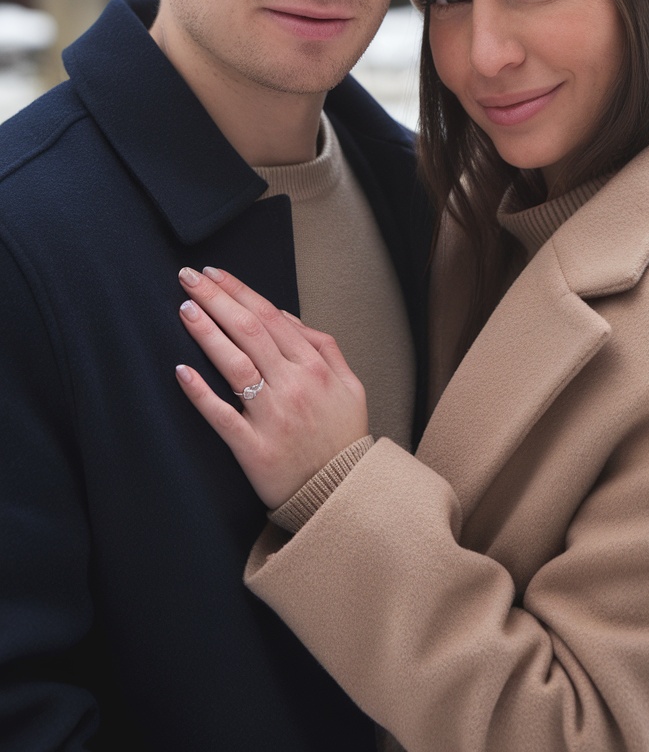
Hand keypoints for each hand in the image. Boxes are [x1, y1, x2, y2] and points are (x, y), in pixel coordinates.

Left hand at [175, 266, 368, 507]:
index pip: (270, 317)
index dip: (239, 291)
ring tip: (185, 309)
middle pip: (249, 331)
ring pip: (234, 364)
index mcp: (315, 366)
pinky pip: (222, 416)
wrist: (342, 492)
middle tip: (188, 278)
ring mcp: (272, 417)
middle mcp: (293, 385)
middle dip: (216, 299)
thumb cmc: (342, 436)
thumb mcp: (349, 384)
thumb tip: (288, 318)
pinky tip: (181, 371)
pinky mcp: (253, 448)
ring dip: (207, 332)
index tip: (214, 274)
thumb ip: (324, 346)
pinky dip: (201, 393)